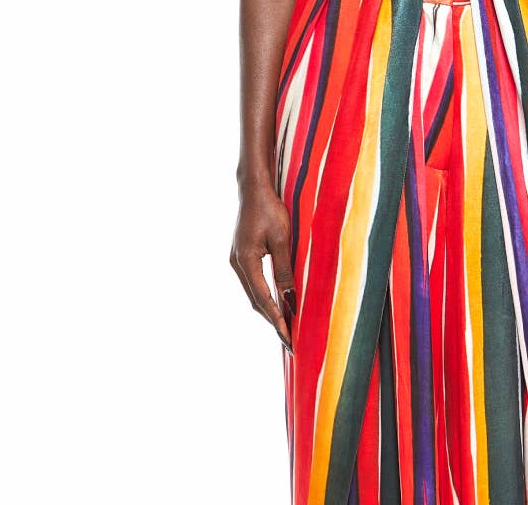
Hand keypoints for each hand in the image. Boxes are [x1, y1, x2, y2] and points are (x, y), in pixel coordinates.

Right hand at [230, 181, 296, 354]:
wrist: (254, 189)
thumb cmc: (270, 209)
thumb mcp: (282, 239)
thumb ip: (284, 270)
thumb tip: (290, 299)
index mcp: (246, 261)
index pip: (262, 299)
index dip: (276, 320)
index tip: (287, 338)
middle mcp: (237, 264)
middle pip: (255, 300)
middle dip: (272, 319)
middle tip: (288, 339)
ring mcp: (237, 260)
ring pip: (253, 293)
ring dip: (268, 308)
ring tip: (285, 325)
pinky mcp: (241, 255)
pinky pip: (253, 282)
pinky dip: (264, 295)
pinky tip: (276, 301)